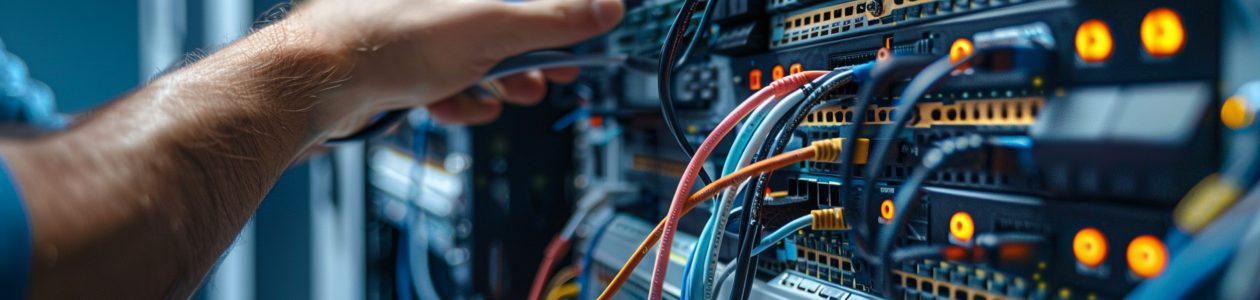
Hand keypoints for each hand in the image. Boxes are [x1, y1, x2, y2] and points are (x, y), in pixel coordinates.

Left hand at [275, 0, 623, 138]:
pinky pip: (445, 78)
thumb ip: (554, 20)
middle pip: (505, 21)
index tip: (584, 32)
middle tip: (554, 74)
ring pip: (476, 53)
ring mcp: (419, 27)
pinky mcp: (402, 60)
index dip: (559, 14)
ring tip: (506, 97)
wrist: (320, 81)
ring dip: (498, 82)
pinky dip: (458, 98)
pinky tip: (458, 107)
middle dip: (531, 54)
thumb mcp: (493, 28)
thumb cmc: (389, 38)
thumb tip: (605, 8)